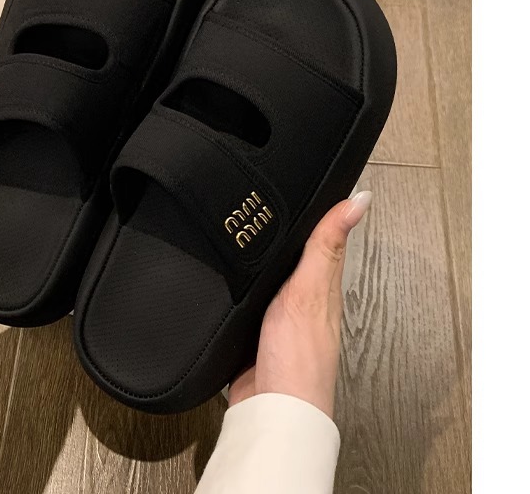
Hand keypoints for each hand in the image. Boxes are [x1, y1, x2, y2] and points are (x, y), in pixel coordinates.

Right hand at [228, 190, 372, 417]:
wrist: (269, 411)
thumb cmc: (299, 359)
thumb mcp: (310, 289)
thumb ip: (326, 245)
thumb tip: (359, 201)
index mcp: (322, 284)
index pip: (324, 236)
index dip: (320, 209)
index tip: (316, 180)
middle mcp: (303, 299)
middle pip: (294, 255)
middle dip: (283, 231)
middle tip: (275, 200)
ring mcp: (278, 317)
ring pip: (270, 276)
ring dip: (261, 257)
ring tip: (254, 230)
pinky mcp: (254, 332)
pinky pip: (248, 299)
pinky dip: (242, 285)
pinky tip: (234, 278)